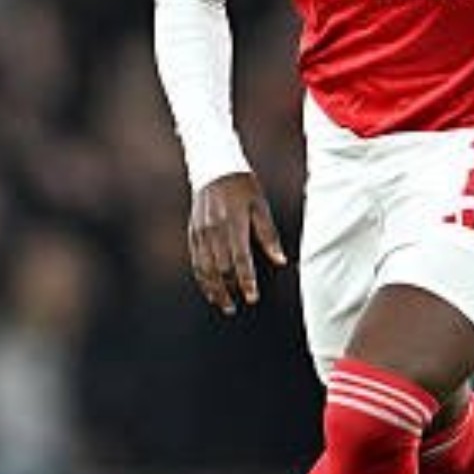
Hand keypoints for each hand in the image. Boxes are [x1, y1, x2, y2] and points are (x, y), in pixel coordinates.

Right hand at [187, 172, 287, 314]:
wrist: (214, 167)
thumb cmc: (243, 187)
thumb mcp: (261, 207)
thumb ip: (269, 236)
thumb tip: (281, 261)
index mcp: (234, 223)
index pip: (240, 260)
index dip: (246, 281)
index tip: (252, 297)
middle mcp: (214, 230)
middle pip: (220, 268)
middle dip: (228, 289)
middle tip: (236, 307)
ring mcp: (200, 232)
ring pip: (204, 268)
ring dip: (213, 289)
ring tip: (223, 304)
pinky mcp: (192, 233)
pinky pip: (195, 261)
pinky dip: (202, 278)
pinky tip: (210, 289)